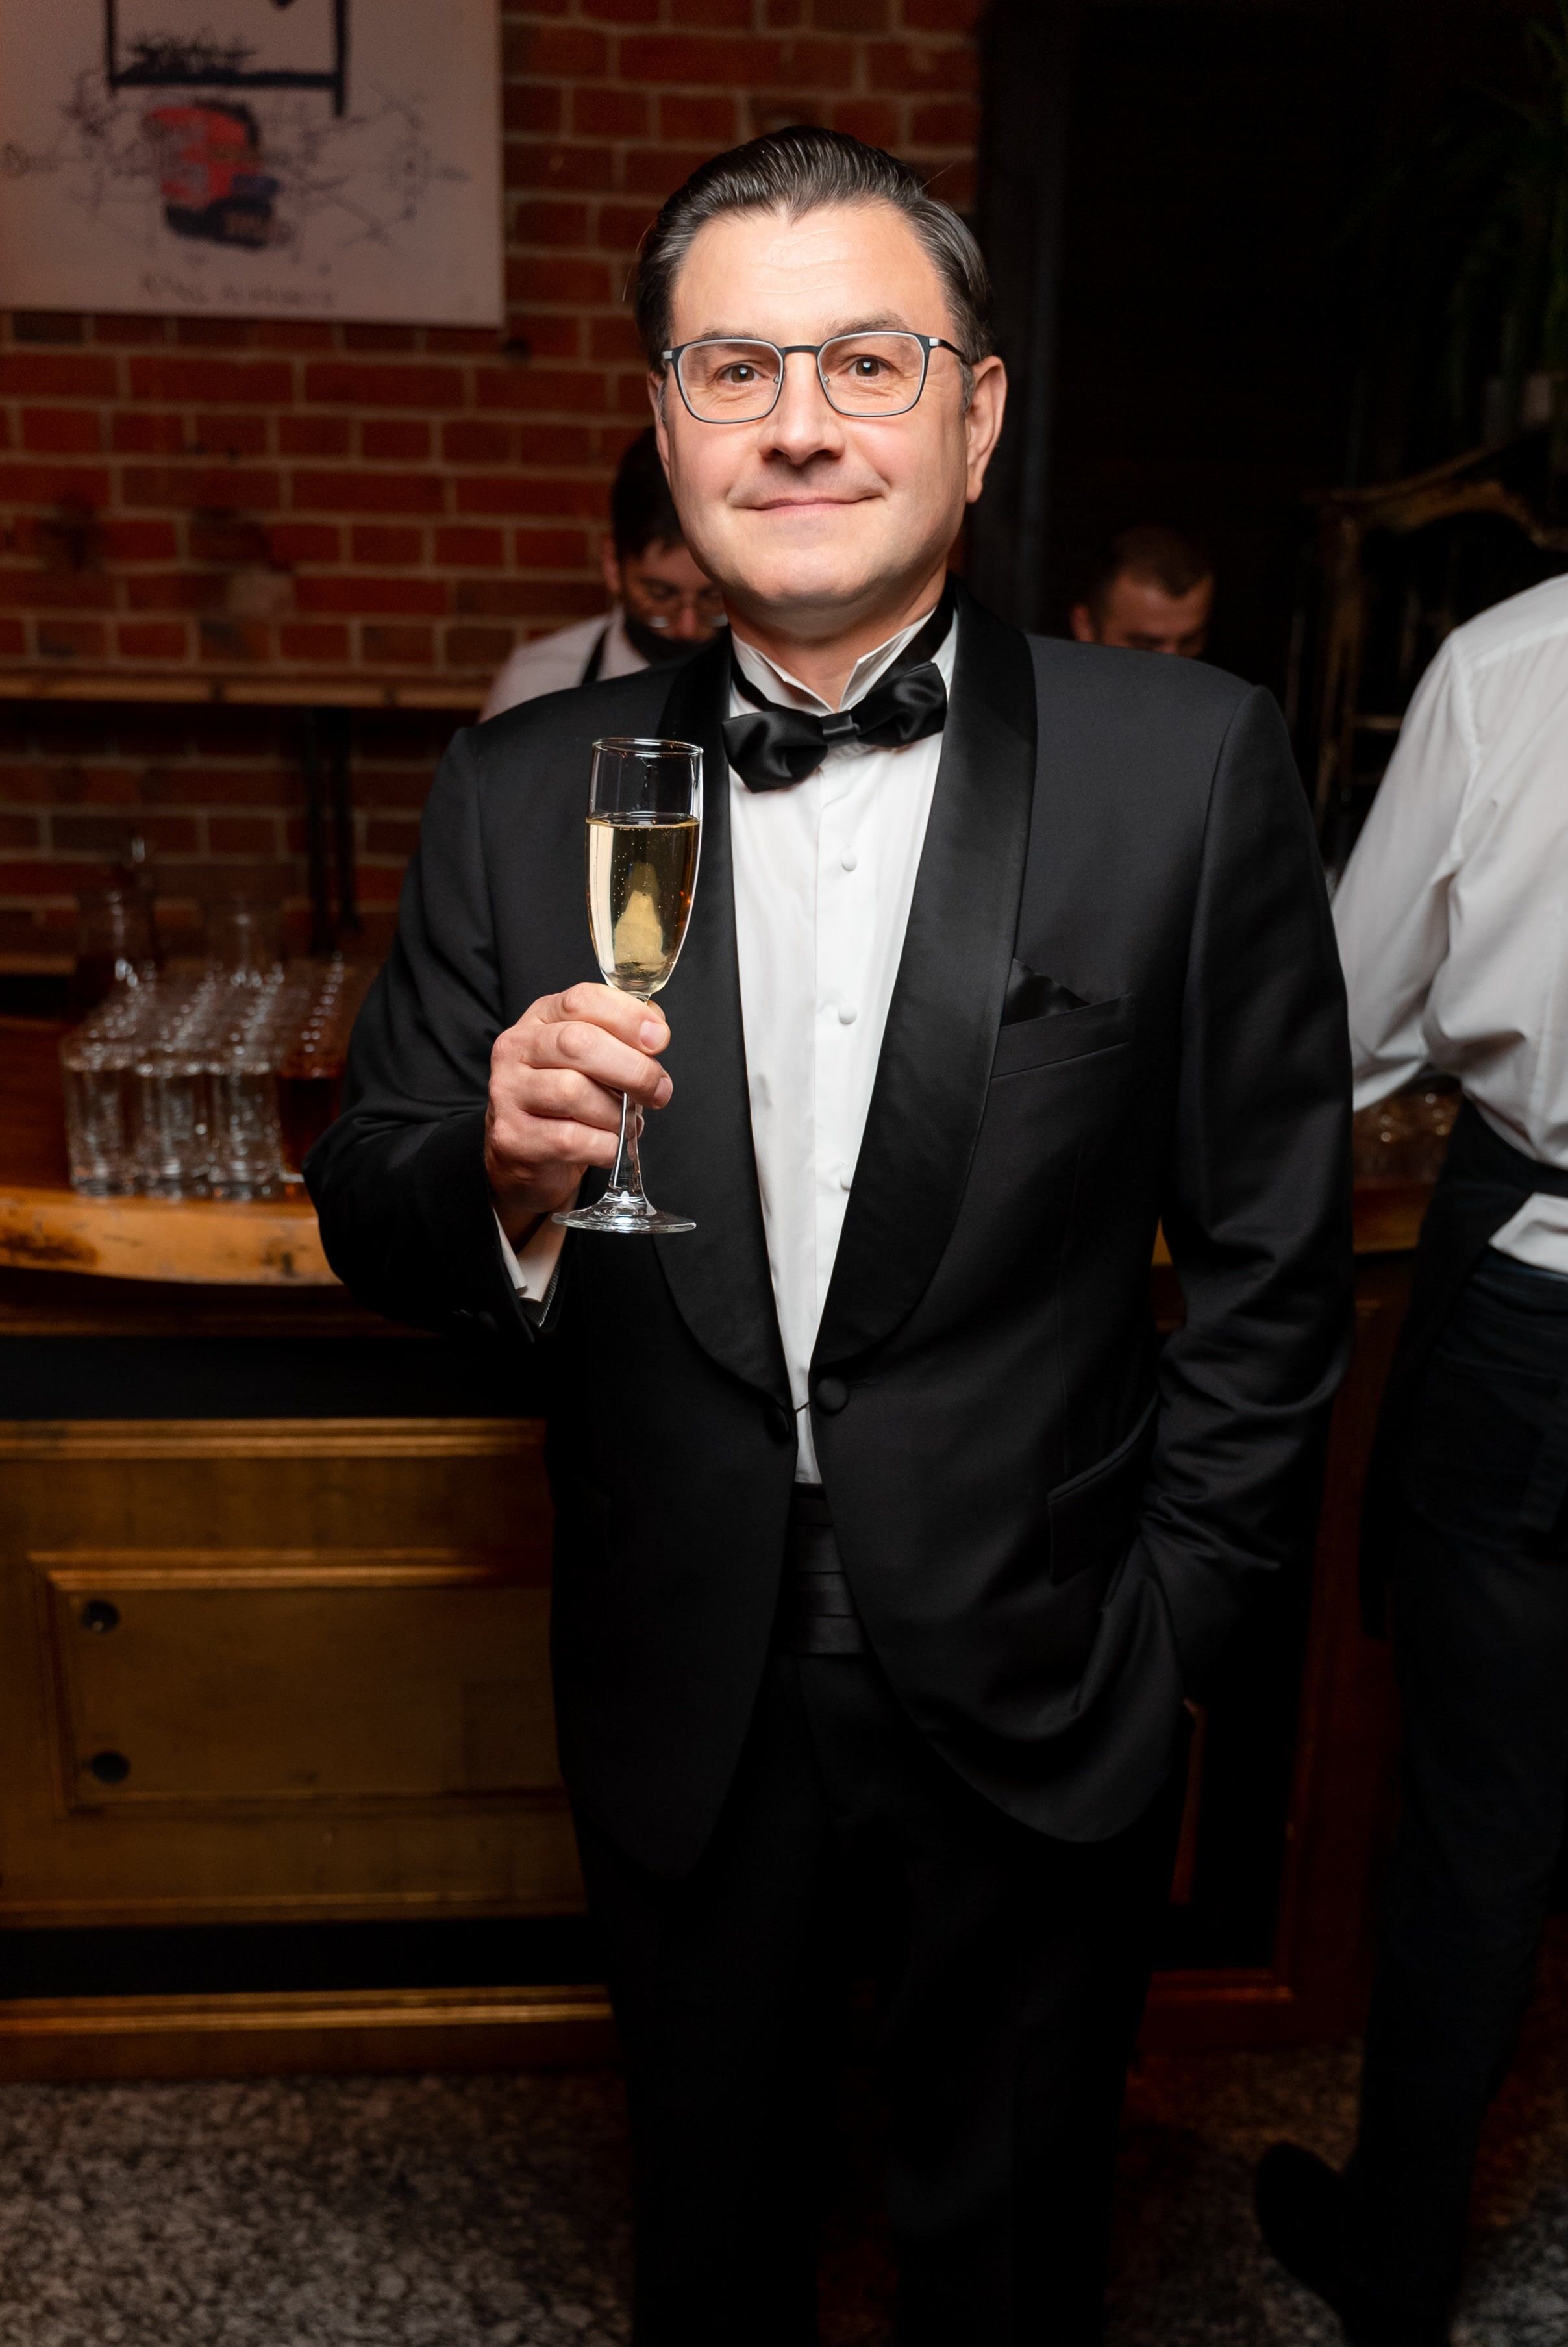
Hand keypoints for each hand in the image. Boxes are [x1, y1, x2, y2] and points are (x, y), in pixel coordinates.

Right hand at [486, 984, 671, 1242]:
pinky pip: (570, 1139)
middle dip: (632, 1069)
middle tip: (658, 1090)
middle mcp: (517, 1048)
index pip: (581, 1000)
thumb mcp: (592, 1057)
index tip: (659, 1040)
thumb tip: (655, 1030)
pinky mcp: (512, 1136)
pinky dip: (604, 1145)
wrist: (527, 1152)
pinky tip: (609, 1145)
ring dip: (616, 1113)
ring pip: (573, 1092)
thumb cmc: (568, 1100)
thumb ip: (623, 1037)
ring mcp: (508, 1092)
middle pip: (578, 1043)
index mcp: (541, 1018)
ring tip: (626, 1123)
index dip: (627, 1016)